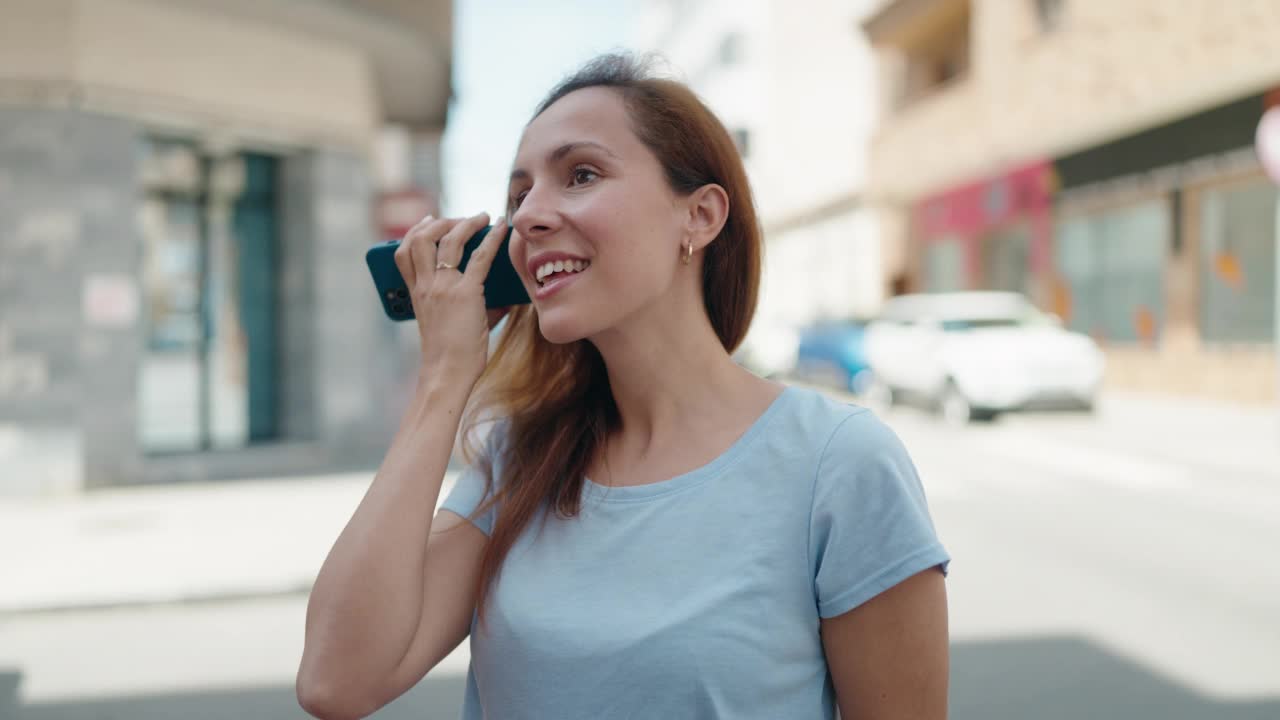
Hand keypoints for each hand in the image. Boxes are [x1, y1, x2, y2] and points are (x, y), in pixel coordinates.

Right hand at [393, 213, 509, 388]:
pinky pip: (480, 257)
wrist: (448, 373)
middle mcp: (425, 286)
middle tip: (460, 219)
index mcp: (415, 293)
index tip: (429, 220)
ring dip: (465, 223)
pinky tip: (500, 228)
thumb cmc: (450, 354)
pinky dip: (492, 238)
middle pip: (420, 239)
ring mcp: (443, 288)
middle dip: (440, 221)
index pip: (402, 253)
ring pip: (447, 240)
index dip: (414, 231)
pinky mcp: (465, 294)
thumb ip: (466, 304)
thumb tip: (503, 296)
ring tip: (480, 217)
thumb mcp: (447, 323)